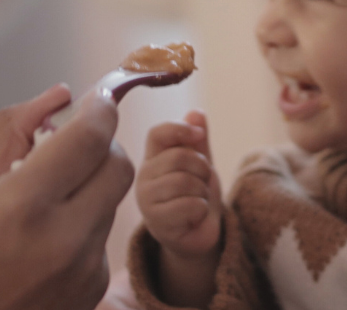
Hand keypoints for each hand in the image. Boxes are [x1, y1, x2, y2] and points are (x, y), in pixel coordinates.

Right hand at [0, 84, 135, 309]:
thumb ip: (13, 129)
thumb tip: (59, 93)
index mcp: (24, 206)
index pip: (91, 137)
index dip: (99, 108)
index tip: (94, 98)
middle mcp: (64, 238)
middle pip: (119, 165)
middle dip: (102, 145)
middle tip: (72, 145)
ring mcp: (85, 268)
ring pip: (113, 201)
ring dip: (90, 186)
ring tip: (46, 201)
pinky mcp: (96, 288)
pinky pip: (104, 236)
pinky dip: (85, 224)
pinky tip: (48, 240)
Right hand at [136, 110, 224, 305]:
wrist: (196, 233)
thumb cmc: (194, 194)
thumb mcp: (200, 164)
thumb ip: (198, 140)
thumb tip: (196, 113)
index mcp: (152, 158)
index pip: (158, 134)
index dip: (180, 129)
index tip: (199, 136)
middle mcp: (144, 177)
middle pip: (179, 157)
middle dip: (202, 168)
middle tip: (203, 181)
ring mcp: (147, 202)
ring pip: (185, 182)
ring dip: (202, 191)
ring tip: (196, 200)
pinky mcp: (157, 224)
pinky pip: (190, 205)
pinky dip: (201, 210)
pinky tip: (193, 217)